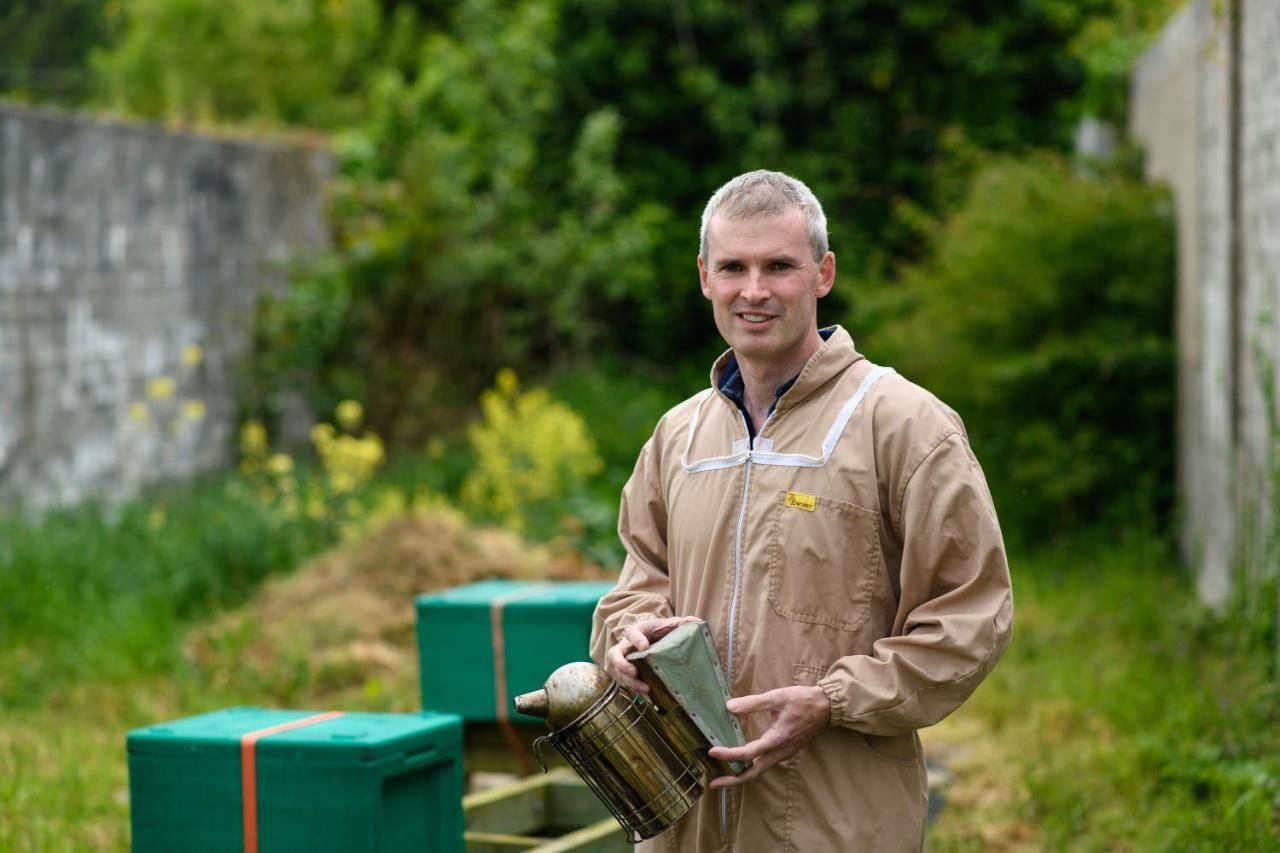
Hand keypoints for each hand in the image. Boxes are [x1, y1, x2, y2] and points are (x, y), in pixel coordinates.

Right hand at [604, 616, 702, 695]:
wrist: (658, 639)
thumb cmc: (663, 631)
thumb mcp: (672, 624)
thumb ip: (682, 623)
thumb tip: (695, 622)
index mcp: (638, 631)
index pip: (631, 632)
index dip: (635, 639)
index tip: (644, 647)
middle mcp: (627, 647)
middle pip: (614, 655)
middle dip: (622, 665)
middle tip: (633, 672)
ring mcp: (626, 662)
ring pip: (619, 673)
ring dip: (631, 683)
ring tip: (645, 689)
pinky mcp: (630, 675)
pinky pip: (628, 684)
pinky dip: (637, 692)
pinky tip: (650, 698)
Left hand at [706, 685, 829, 788]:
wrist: (827, 707)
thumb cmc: (802, 700)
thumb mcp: (777, 697)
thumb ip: (753, 703)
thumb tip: (729, 707)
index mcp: (777, 740)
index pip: (748, 754)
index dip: (728, 755)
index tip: (711, 752)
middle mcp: (780, 752)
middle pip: (753, 773)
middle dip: (732, 781)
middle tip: (713, 783)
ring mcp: (785, 754)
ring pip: (760, 771)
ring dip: (741, 776)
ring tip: (723, 777)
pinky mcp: (787, 751)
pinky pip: (766, 765)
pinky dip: (751, 768)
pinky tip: (742, 763)